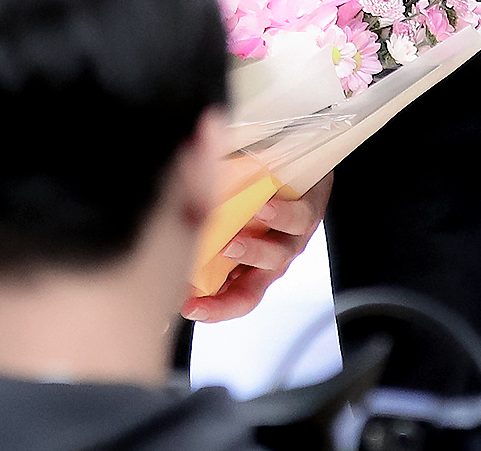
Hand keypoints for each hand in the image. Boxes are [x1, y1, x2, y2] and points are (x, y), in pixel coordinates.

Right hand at [184, 172, 331, 323]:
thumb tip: (171, 237)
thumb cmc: (263, 197)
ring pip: (277, 255)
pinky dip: (281, 215)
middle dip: (225, 300)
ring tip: (231, 245)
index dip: (212, 309)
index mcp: (253, 267)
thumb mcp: (232, 219)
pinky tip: (263, 207)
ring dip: (253, 253)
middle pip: (252, 290)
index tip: (187, 309)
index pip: (232, 298)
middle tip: (197, 296)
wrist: (307, 171)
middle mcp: (272, 260)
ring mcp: (292, 239)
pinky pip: (298, 218)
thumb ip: (207, 231)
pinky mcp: (309, 211)